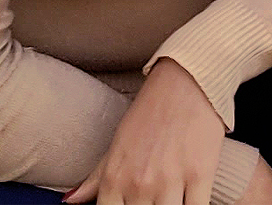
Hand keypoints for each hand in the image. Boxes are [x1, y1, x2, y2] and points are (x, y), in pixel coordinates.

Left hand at [63, 57, 231, 204]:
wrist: (187, 80)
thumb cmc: (152, 111)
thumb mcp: (118, 143)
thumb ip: (96, 179)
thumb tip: (70, 201)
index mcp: (115, 179)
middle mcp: (139, 183)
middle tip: (153, 200)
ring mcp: (170, 180)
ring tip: (171, 199)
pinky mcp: (201, 175)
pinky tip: (191, 199)